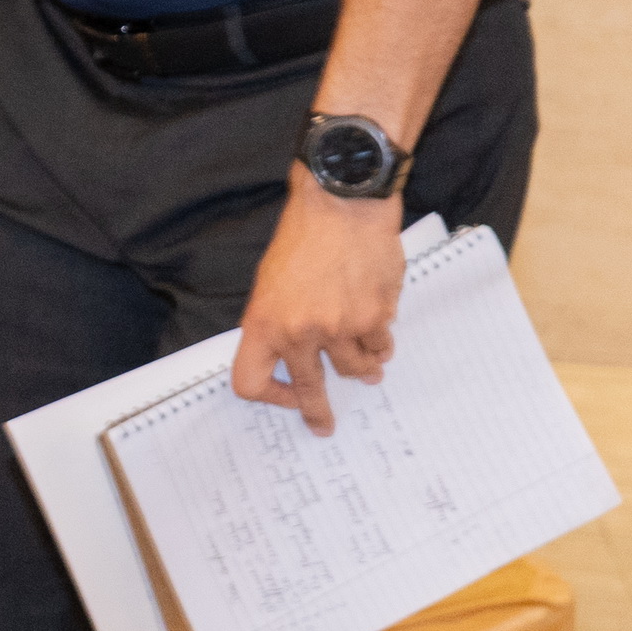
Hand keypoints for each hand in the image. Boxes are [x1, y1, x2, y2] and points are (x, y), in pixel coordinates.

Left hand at [230, 175, 404, 434]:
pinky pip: (381, 347)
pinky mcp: (375, 319)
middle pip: (308, 389)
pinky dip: (381, 343)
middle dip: (318, 412)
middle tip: (324, 425)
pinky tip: (379, 328)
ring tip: (367, 359)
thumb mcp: (270, 281)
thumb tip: (290, 357)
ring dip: (363, 367)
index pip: (250, 380)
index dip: (268, 398)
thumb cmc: (303, 237)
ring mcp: (339, 328)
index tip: (285, 400)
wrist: (341, 205)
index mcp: (263, 322)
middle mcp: (299, 332)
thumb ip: (278, 321)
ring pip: (355, 370)